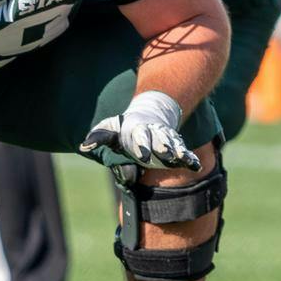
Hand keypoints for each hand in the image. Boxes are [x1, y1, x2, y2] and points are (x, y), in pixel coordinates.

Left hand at [80, 91, 199, 170]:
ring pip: (174, 145)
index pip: (139, 137)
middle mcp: (155, 134)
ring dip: (178, 152)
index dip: (141, 145)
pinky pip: (184, 153)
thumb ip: (99, 137)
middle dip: (163, 147)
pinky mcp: (176, 147)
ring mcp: (167, 140)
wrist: (150, 114)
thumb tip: (84, 146)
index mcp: (138, 130)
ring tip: (183, 159)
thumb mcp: (111, 128)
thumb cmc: (126, 127)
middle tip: (165, 154)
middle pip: (159, 140)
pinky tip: (196, 166)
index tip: (141, 154)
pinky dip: (190, 159)